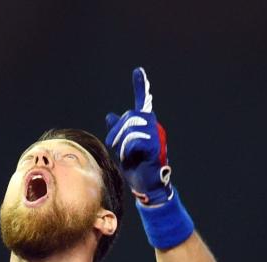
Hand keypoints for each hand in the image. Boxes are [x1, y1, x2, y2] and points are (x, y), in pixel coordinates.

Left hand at [104, 67, 172, 205]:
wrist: (146, 185)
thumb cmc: (136, 166)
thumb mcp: (122, 146)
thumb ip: (117, 131)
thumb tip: (109, 115)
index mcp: (145, 124)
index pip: (142, 102)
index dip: (140, 86)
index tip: (137, 71)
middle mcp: (153, 126)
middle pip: (129, 117)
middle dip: (118, 133)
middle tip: (118, 148)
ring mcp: (156, 136)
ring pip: (131, 130)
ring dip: (122, 145)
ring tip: (128, 156)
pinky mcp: (155, 147)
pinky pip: (135, 142)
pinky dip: (129, 152)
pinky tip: (134, 159)